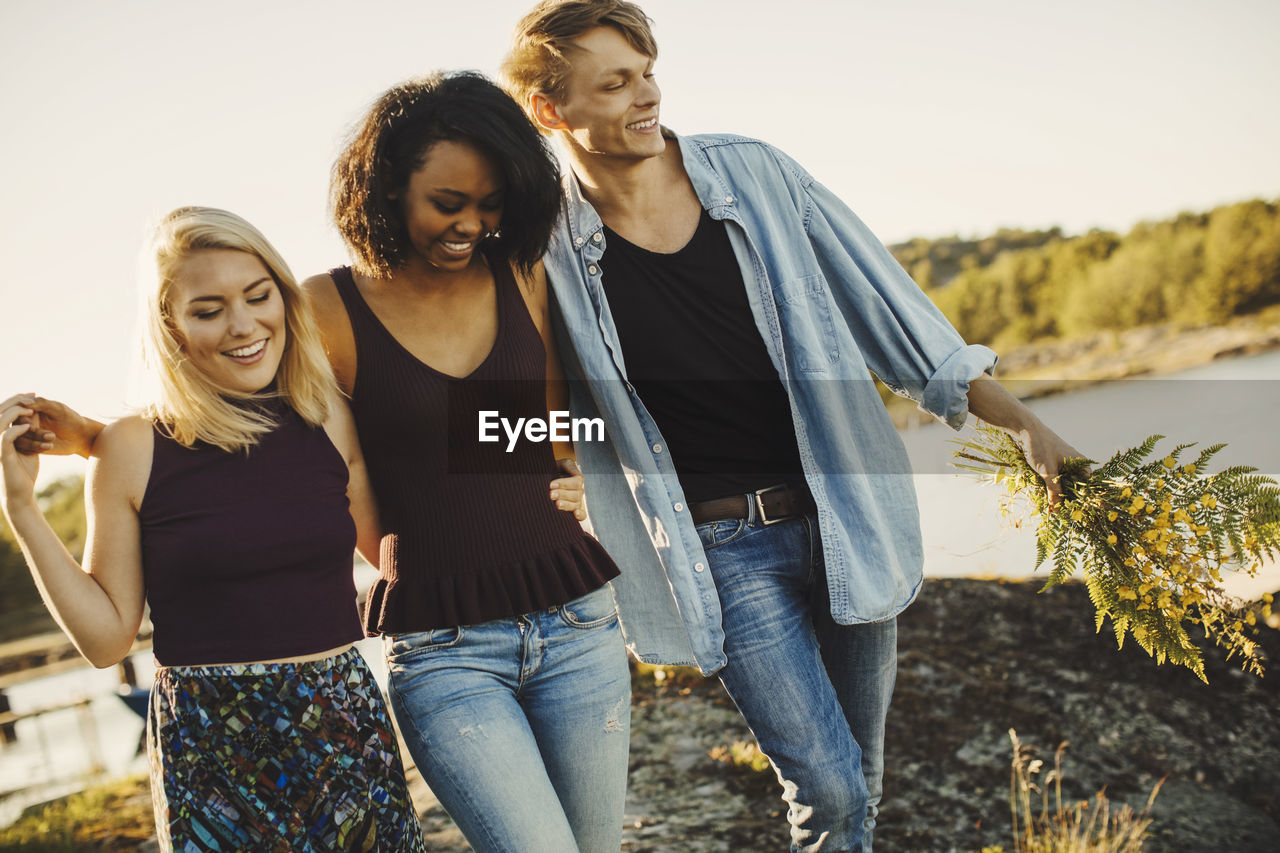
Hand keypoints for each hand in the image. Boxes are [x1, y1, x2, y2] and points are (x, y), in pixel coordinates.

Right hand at [2, 395, 40, 511]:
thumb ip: (29, 431)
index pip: (3, 411)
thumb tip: (33, 414)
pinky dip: (17, 429)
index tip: (32, 394)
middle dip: (16, 400)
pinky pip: (6, 436)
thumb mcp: (29, 447)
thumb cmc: (24, 472)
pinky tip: (28, 427)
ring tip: (31, 410)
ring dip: (15, 412)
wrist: (21, 493)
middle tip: (32, 395)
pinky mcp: (1, 454)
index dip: (15, 400)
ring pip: (0, 421)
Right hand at [13, 396, 97, 457]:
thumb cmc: (72, 420)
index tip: (34, 426)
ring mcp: (28, 434)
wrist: (81, 437)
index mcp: (31, 409)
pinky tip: (49, 446)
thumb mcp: (59, 410)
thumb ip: (42, 404)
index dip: (24, 421)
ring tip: (52, 439)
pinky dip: (35, 448)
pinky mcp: (32, 446)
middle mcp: (26, 421)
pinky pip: (25, 449)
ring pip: (19, 440)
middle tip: (50, 435)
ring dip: (34, 441)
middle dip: (32, 432)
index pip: (17, 413)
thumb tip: (23, 402)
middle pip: (16, 427)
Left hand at [550, 458, 585, 520]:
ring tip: (557, 504)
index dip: (565, 483)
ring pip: (576, 504)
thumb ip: (568, 466)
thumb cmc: (551, 472)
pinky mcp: (573, 511)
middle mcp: (578, 490)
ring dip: (567, 505)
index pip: (576, 482)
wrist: (541, 481)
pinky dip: (580, 515)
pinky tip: (575, 514)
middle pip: (576, 494)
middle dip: (563, 494)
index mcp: (576, 479)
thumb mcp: (558, 465)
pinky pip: (582, 515)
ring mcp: (576, 501)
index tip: (551, 485)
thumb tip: (576, 473)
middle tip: (551, 494)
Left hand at [1020, 423, 1084, 507]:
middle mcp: (1076, 463)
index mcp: (1081, 463)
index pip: (1088, 485)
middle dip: (1069, 497)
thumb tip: (1058, 510)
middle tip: (1060, 510)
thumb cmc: (1040, 447)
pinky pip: (1058, 477)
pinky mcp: (1055, 462)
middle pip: (1077, 486)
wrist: (1026, 428)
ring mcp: (1066, 462)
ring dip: (1059, 492)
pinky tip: (1046, 493)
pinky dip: (1053, 485)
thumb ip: (1054, 491)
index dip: (1082, 499)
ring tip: (1053, 505)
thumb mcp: (1047, 472)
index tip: (1073, 510)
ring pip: (1066, 482)